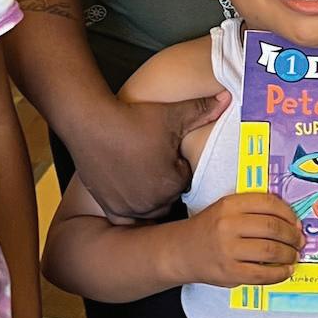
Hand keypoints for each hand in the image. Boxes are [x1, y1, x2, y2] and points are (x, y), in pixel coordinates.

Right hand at [71, 89, 230, 220]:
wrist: (91, 123)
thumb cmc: (131, 120)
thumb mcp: (174, 114)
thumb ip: (203, 110)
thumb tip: (227, 98)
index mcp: (173, 183)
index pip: (185, 179)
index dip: (177, 164)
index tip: (166, 151)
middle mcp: (153, 201)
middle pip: (168, 196)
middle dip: (164, 183)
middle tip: (152, 160)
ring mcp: (131, 206)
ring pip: (150, 208)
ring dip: (149, 196)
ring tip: (140, 173)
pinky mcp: (111, 207)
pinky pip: (127, 218)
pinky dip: (130, 209)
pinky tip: (129, 194)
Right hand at [182, 191, 303, 287]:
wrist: (182, 251)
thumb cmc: (210, 229)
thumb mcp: (226, 209)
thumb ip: (253, 211)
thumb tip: (291, 223)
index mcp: (229, 205)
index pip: (268, 203)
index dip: (289, 213)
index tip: (296, 222)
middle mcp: (228, 225)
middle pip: (273, 227)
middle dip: (292, 236)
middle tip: (299, 241)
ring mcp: (228, 251)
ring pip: (271, 250)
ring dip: (289, 254)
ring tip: (293, 256)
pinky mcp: (230, 273)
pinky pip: (263, 274)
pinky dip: (279, 273)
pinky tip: (285, 271)